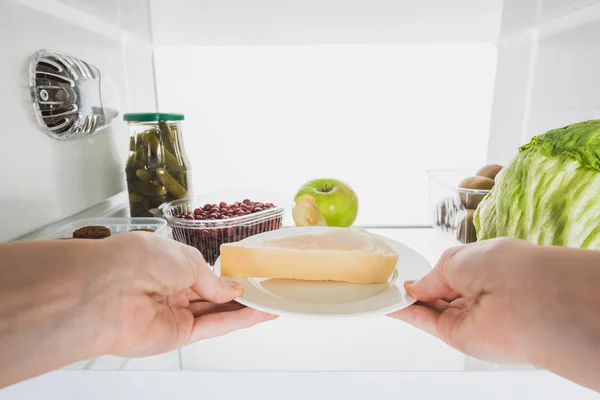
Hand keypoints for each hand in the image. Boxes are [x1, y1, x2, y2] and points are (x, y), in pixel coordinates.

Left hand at [92, 232, 276, 356]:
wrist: (106, 290)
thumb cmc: (137, 261)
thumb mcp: (185, 258)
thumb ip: (212, 278)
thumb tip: (232, 289)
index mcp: (166, 264)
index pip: (202, 273)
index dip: (227, 276)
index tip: (251, 277)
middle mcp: (169, 290)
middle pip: (211, 295)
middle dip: (239, 294)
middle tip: (267, 291)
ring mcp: (173, 314)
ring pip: (215, 312)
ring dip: (244, 309)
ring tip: (271, 302)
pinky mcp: (176, 336)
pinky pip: (212, 327)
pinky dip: (236, 321)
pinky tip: (257, 314)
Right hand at [389, 238, 538, 363]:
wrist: (531, 299)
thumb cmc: (503, 266)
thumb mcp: (456, 258)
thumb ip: (432, 276)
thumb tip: (413, 287)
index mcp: (484, 269)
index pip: (450, 275)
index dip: (429, 276)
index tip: (406, 276)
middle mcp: (478, 294)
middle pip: (440, 295)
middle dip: (417, 290)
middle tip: (390, 284)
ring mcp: (469, 317)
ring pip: (432, 310)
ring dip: (408, 302)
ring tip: (384, 292)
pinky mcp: (460, 336)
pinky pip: (429, 323)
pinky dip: (408, 315)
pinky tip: (391, 306)